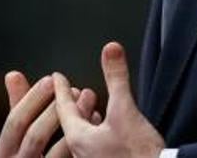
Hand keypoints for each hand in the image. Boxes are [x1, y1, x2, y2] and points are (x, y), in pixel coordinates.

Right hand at [0, 71, 99, 157]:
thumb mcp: (15, 140)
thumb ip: (17, 108)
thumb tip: (13, 74)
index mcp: (2, 155)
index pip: (14, 123)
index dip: (32, 99)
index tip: (52, 79)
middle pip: (35, 137)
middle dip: (58, 110)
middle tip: (79, 88)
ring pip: (58, 153)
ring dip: (77, 125)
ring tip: (93, 103)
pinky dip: (86, 145)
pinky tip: (97, 126)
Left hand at [53, 42, 164, 157]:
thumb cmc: (139, 155)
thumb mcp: (126, 110)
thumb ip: (116, 78)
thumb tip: (110, 49)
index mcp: (78, 139)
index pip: (63, 108)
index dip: (61, 89)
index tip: (57, 78)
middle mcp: (80, 155)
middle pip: (70, 125)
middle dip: (72, 106)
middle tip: (71, 92)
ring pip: (82, 140)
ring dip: (86, 123)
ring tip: (91, 113)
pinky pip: (94, 151)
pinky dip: (97, 137)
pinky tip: (107, 136)